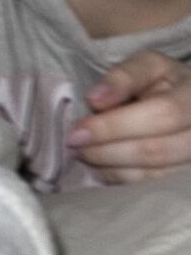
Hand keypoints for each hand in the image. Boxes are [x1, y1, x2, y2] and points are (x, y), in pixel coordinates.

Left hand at [67, 51, 190, 183]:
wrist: (190, 106)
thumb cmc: (165, 83)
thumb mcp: (149, 66)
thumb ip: (125, 76)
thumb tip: (95, 99)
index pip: (161, 114)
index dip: (116, 125)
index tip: (77, 132)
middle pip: (156, 150)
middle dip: (107, 150)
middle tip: (75, 146)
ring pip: (154, 175)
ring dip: (111, 166)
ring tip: (84, 155)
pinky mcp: (184, 179)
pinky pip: (152, 188)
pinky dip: (121, 179)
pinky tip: (101, 167)